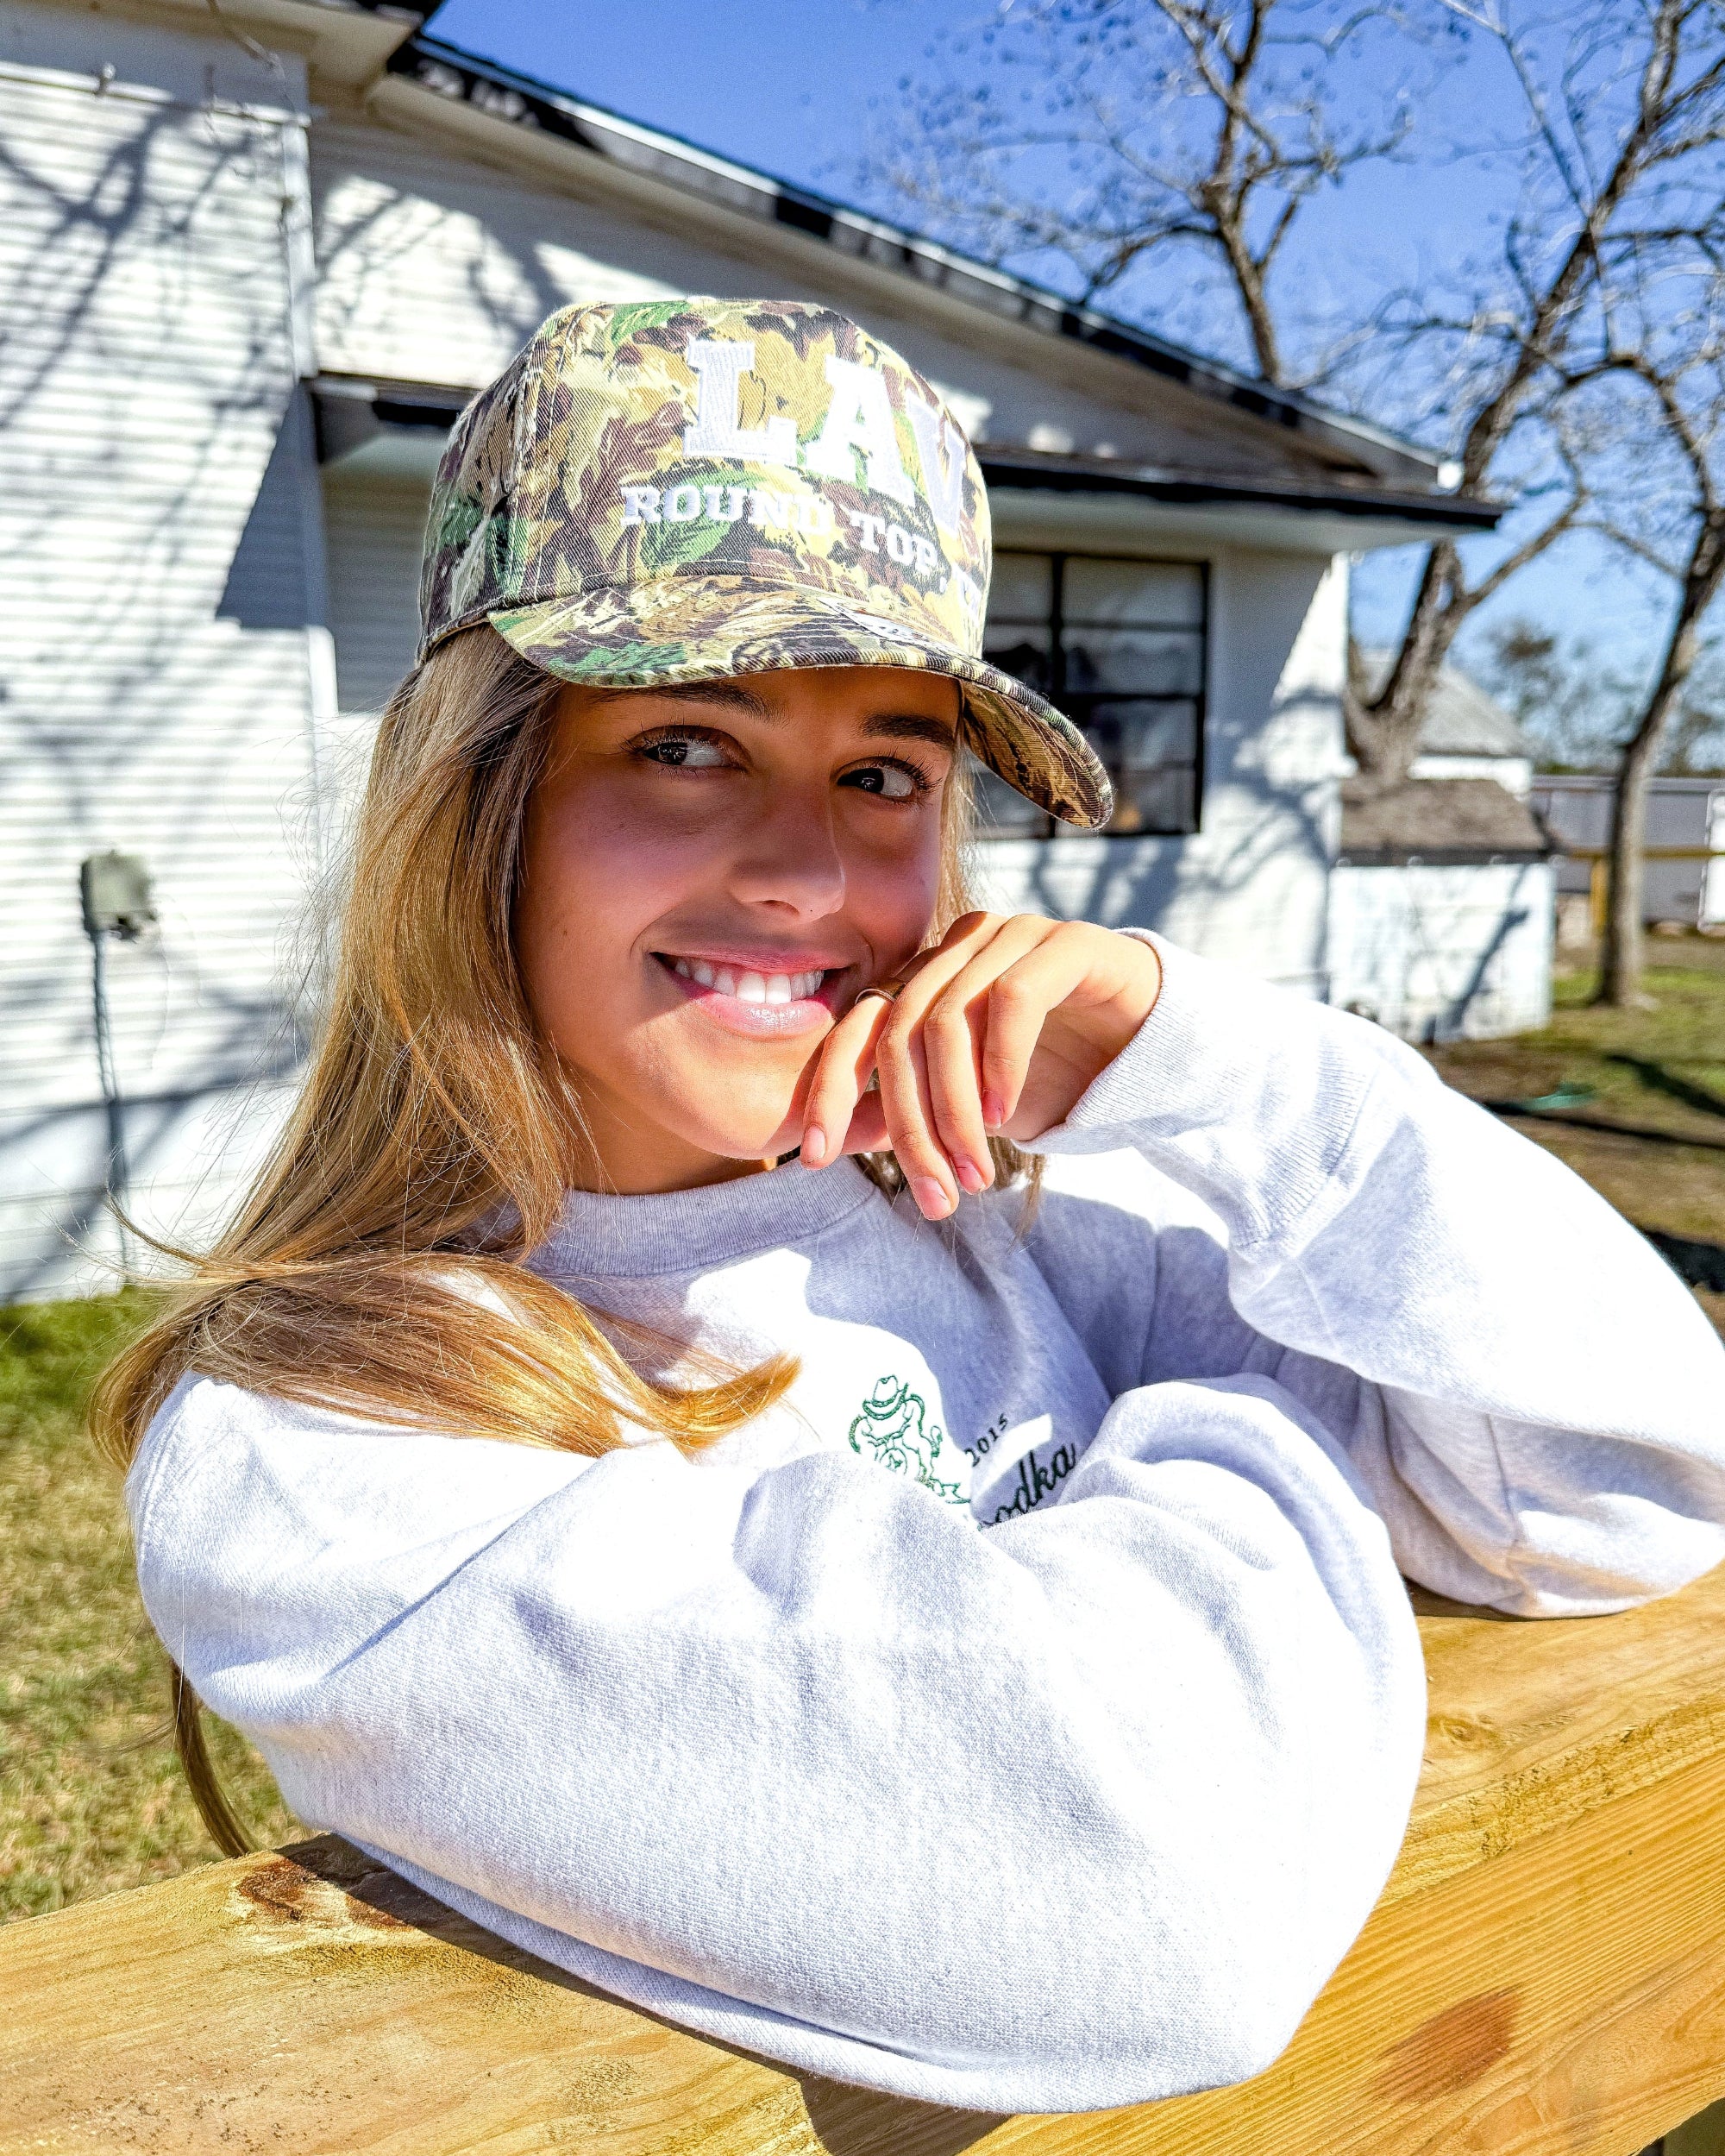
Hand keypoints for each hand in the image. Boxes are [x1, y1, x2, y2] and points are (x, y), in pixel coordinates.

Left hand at [799, 913, 1160, 1219]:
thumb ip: (909, 1111)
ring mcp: (1012, 936)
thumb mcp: (972, 1106)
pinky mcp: (1067, 942)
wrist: (1157, 1049)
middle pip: (899, 1034)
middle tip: (933, 1196)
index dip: (829, 1092)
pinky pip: (1012, 1001)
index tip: (812, 1159)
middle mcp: (959, 947)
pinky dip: (1001, 1065)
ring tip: (976, 1173)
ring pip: (948, 1022)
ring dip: (956, 1112)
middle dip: (910, 1127)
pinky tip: (1005, 1115)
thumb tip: (834, 1142)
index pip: (855, 1029)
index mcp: (926, 979)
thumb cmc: (1058, 1075)